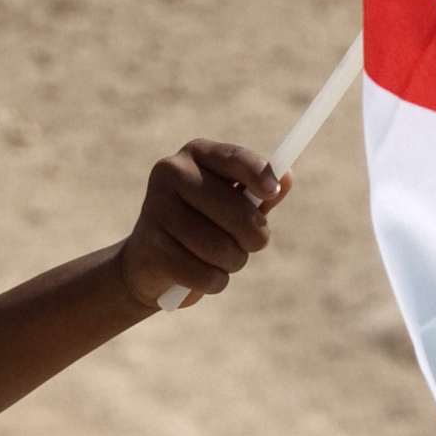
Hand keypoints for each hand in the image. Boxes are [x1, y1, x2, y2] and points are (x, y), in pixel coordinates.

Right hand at [119, 139, 283, 314]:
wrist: (149, 263)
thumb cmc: (202, 225)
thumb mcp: (233, 203)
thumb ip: (260, 191)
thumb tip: (287, 177)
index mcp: (197, 153)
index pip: (235, 158)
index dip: (259, 174)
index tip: (272, 193)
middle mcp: (172, 172)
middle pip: (236, 210)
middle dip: (254, 237)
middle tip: (250, 244)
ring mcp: (155, 207)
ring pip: (221, 248)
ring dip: (233, 262)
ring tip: (221, 259)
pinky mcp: (149, 247)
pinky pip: (204, 274)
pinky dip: (213, 282)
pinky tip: (200, 274)